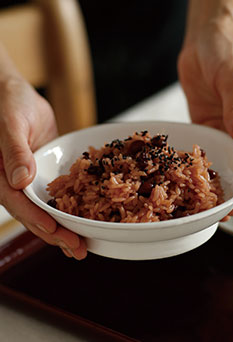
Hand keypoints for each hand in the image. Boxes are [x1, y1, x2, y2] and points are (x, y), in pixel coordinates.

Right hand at [0, 76, 86, 258]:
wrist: (16, 95)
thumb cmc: (7, 104)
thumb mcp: (11, 123)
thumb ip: (14, 150)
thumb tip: (20, 180)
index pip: (19, 204)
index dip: (38, 219)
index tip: (57, 231)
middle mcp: (13, 184)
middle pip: (34, 215)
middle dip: (56, 233)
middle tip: (78, 249)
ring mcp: (30, 182)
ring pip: (46, 211)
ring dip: (63, 229)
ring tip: (81, 247)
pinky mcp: (44, 176)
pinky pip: (56, 196)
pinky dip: (67, 211)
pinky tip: (81, 223)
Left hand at [178, 5, 232, 218]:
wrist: (205, 39)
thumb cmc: (226, 49)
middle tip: (227, 210)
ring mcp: (228, 126)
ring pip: (225, 158)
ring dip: (219, 180)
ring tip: (209, 204)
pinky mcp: (209, 125)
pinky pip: (206, 148)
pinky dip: (200, 164)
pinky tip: (194, 181)